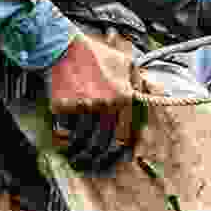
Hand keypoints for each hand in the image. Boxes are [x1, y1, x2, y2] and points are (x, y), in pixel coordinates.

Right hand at [45, 32, 162, 170]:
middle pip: (104, 142)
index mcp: (124, 96)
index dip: (120, 150)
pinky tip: (66, 144)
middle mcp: (107, 104)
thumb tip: (147, 97)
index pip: (125, 133)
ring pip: (85, 139)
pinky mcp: (64, 107)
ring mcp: (85, 107)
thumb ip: (137, 81)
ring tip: (78, 158)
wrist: (63, 46)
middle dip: (99, 157)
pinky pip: (66, 130)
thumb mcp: (125, 62)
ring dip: (81, 152)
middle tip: (94, 164)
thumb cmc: (95, 54)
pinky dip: (66, 139)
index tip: (116, 158)